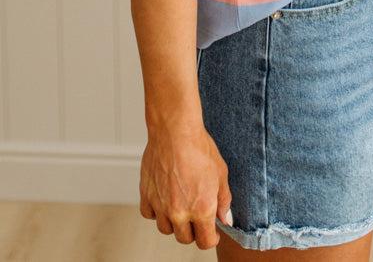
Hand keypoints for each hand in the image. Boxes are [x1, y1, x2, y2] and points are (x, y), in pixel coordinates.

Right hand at [139, 116, 232, 250]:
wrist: (175, 131)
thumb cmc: (199, 148)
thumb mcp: (221, 173)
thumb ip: (223, 200)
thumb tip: (225, 219)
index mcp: (202, 209)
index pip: (204, 242)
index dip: (210, 238)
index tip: (211, 232)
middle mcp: (180, 212)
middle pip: (185, 238)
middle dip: (193, 230)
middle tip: (197, 214)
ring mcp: (161, 205)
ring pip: (166, 228)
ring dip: (174, 222)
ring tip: (181, 205)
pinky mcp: (146, 195)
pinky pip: (149, 215)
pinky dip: (156, 211)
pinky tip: (164, 198)